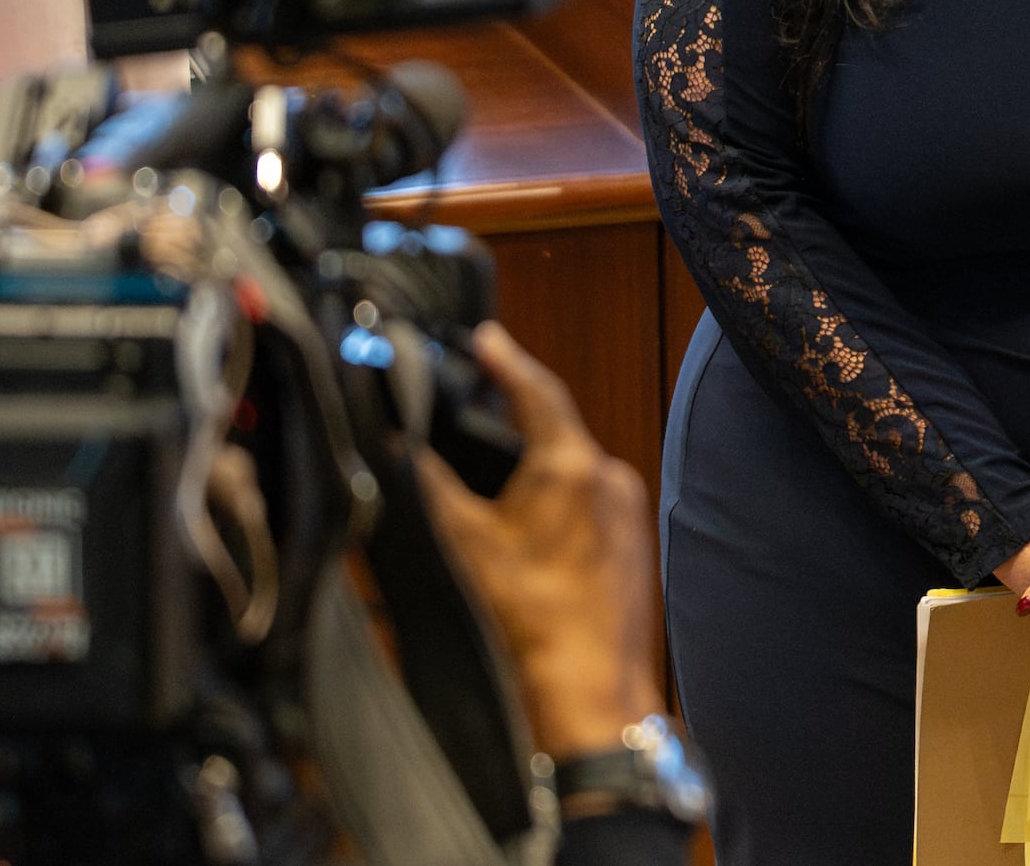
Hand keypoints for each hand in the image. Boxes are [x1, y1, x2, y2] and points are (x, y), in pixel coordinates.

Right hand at [418, 321, 662, 759]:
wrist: (588, 691)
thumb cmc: (528, 620)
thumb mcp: (462, 543)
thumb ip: (428, 483)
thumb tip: (398, 443)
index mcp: (572, 464)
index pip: (535, 390)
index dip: (504, 360)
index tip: (483, 338)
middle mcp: (609, 477)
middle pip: (555, 429)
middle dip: (514, 419)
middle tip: (477, 403)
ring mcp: (627, 513)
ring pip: (571, 471)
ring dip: (533, 466)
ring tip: (491, 474)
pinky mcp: (630, 546)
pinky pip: (587, 504)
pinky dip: (554, 502)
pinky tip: (525, 528)